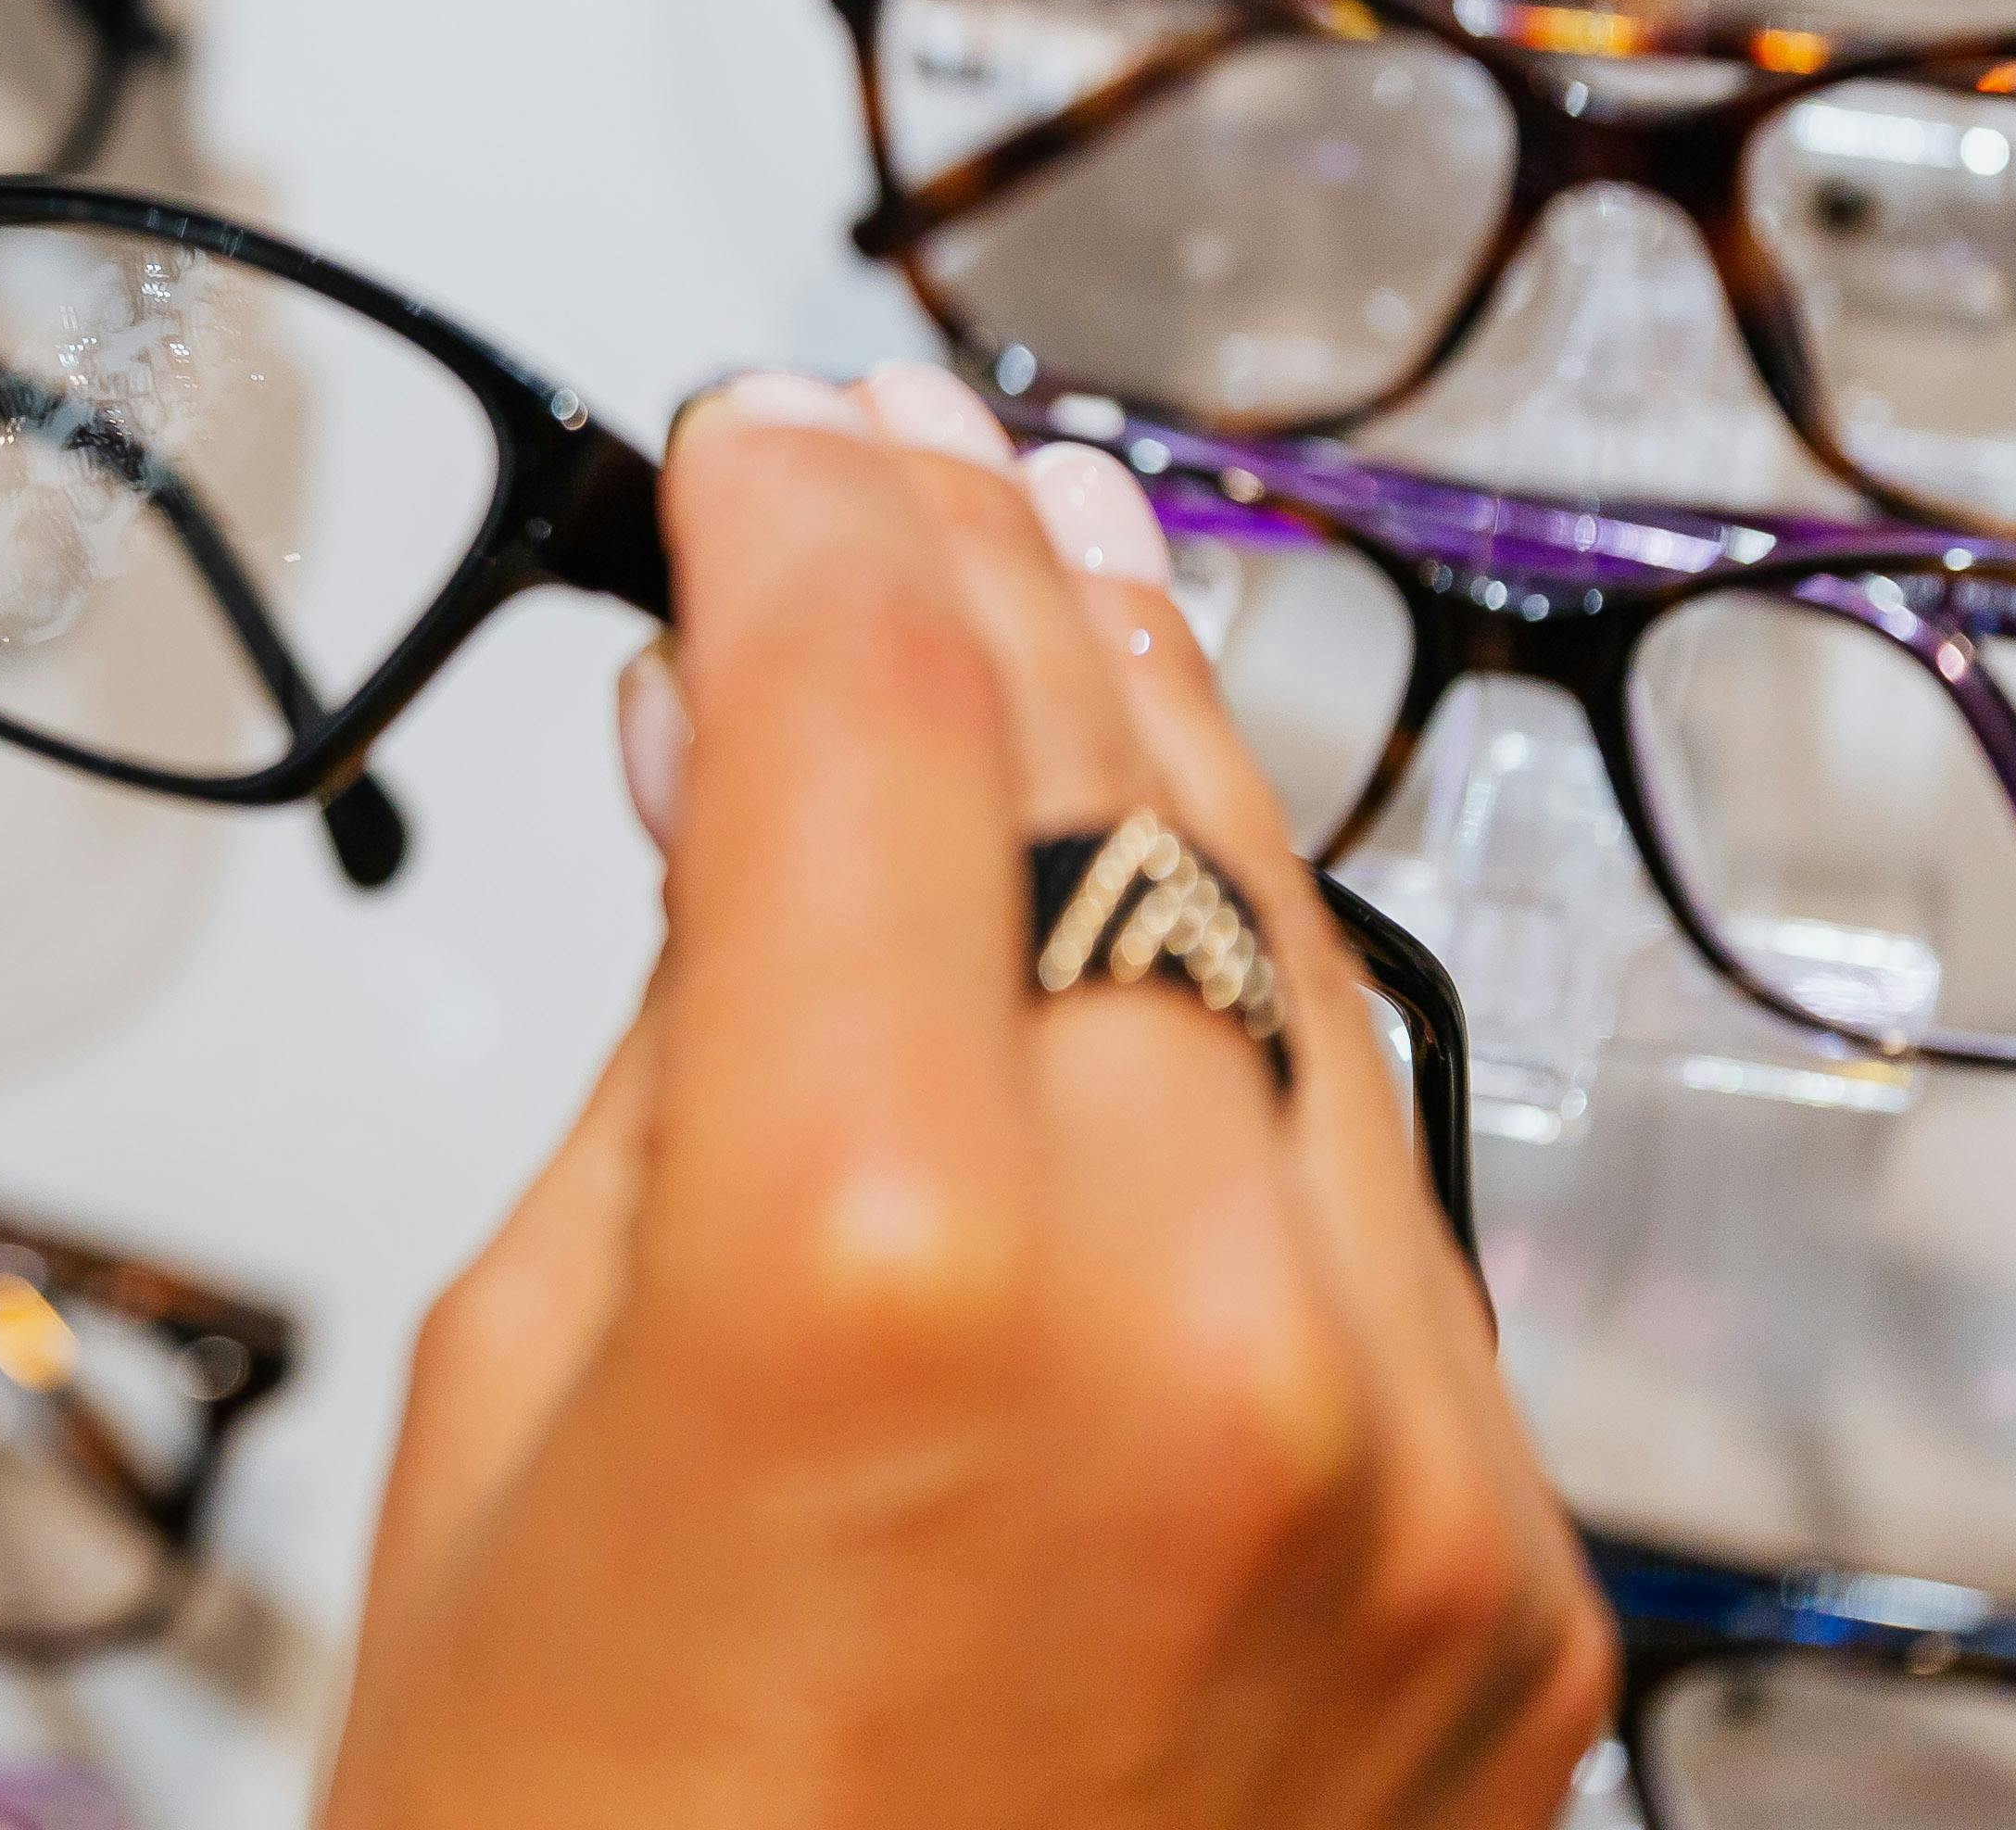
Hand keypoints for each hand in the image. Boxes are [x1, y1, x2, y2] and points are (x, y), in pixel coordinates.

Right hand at [329, 364, 1606, 1829]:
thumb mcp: (508, 1390)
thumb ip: (670, 1043)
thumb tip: (724, 766)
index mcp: (874, 1265)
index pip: (870, 712)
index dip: (794, 518)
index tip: (748, 429)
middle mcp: (1198, 1333)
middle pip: (1111, 786)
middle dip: (979, 579)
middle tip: (886, 446)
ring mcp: (1405, 1470)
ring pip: (1292, 964)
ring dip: (1153, 754)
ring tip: (1051, 587)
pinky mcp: (1507, 1587)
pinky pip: (1378, 1205)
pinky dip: (1252, 1033)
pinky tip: (1160, 917)